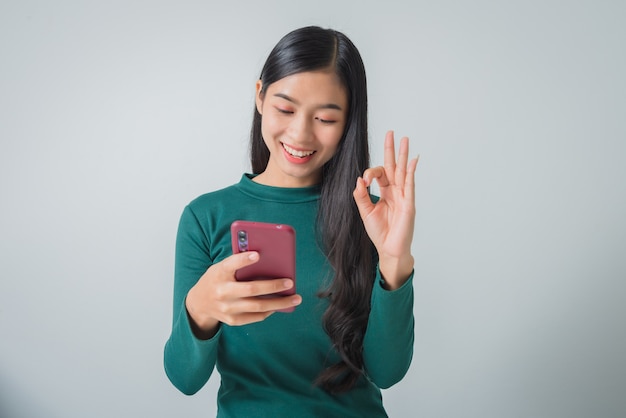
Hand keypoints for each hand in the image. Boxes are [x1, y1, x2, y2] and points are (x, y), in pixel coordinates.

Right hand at [185, 251, 301, 338]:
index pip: (231, 264)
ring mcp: (227, 308)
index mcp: (219, 273)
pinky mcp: (232, 320)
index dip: (243, 260)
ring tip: (296, 298)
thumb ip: (238, 263)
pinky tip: (281, 305)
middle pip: (251, 289)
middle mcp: (222, 291)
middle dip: (273, 286)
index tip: (258, 254)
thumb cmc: (217, 279)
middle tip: (290, 282)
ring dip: (280, 303)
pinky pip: (256, 317)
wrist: (199, 303)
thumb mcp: (221, 267)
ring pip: (258, 307)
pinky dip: (270, 311)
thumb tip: (266, 258)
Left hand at [353, 131, 418, 288]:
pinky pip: (410, 184)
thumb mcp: (365, 212)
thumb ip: (361, 196)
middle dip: (391, 149)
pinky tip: (413, 159)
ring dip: (403, 155)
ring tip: (405, 139)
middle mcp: (396, 191)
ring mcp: (404, 196)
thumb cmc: (380, 232)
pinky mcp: (409, 203)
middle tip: (391, 132)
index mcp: (385, 192)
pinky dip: (411, 171)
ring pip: (403, 171)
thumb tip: (358, 179)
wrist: (389, 249)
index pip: (380, 174)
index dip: (370, 173)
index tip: (364, 180)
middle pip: (393, 166)